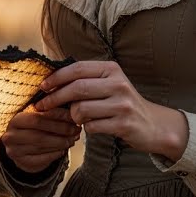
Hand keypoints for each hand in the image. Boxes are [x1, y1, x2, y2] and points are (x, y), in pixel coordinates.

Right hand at [0, 105, 80, 173]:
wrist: (19, 146)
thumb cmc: (32, 127)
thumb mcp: (35, 116)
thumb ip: (48, 112)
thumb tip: (72, 113)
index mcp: (15, 120)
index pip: (37, 118)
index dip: (57, 117)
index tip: (72, 116)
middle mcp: (11, 136)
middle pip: (40, 134)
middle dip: (62, 131)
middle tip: (76, 129)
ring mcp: (15, 151)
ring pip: (42, 147)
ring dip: (61, 142)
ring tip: (73, 138)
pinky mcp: (22, 162)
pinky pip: (42, 159)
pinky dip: (55, 154)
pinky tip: (63, 149)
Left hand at [34, 60, 187, 159]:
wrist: (154, 124)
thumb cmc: (122, 103)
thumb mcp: (109, 84)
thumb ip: (86, 80)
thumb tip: (50, 81)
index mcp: (112, 70)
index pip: (78, 69)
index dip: (56, 77)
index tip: (42, 86)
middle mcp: (118, 84)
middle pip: (76, 88)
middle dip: (54, 98)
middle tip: (41, 106)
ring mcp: (122, 104)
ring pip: (81, 109)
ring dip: (73, 117)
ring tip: (77, 118)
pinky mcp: (124, 124)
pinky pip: (91, 126)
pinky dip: (86, 128)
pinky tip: (92, 126)